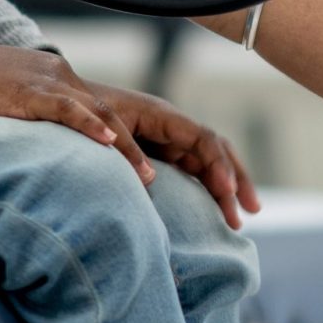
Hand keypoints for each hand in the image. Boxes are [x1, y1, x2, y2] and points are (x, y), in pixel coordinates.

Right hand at [0, 21, 156, 184]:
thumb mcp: (10, 99)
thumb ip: (32, 117)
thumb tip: (44, 149)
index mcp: (55, 77)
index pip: (99, 108)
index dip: (123, 138)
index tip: (139, 166)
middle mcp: (58, 75)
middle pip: (108, 112)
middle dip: (135, 147)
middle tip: (154, 180)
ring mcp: (44, 82)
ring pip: (97, 113)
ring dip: (125, 146)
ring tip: (145, 176)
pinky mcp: (27, 92)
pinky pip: (66, 109)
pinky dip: (90, 126)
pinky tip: (108, 141)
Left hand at [86, 81, 261, 228]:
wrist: (71, 103)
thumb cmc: (88, 112)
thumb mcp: (108, 128)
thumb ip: (129, 151)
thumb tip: (150, 180)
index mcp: (163, 116)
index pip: (203, 139)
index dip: (218, 164)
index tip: (227, 191)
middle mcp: (173, 126)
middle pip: (216, 150)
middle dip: (236, 178)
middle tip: (252, 210)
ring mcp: (169, 139)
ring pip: (209, 162)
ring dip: (227, 187)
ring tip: (239, 219)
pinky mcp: (162, 152)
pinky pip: (194, 169)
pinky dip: (208, 187)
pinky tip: (216, 207)